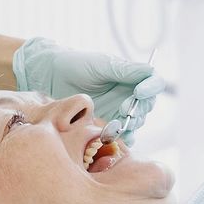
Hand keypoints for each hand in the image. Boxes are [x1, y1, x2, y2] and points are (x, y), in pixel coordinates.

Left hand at [13, 36, 164, 140]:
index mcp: (130, 77)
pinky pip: (120, 135)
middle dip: (138, 110)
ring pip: (135, 122)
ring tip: (115, 124)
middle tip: (124, 110)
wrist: (50, 76)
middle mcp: (127, 94)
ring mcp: (117, 110)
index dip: (150, 89)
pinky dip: (120, 138)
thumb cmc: (76, 65)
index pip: (152, 84)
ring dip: (130, 125)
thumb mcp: (101, 65)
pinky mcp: (105, 124)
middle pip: (146, 106)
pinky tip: (112, 137)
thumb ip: (126, 71)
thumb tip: (151, 71)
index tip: (139, 92)